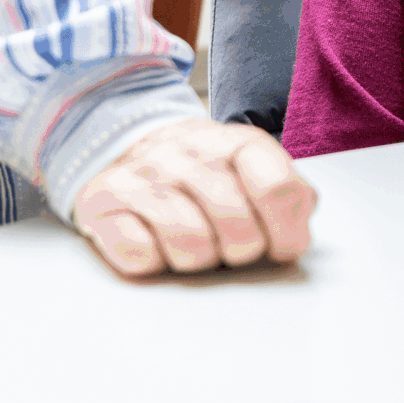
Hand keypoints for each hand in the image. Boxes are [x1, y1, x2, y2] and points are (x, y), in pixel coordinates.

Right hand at [70, 118, 316, 278]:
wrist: (121, 142)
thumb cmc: (198, 170)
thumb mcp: (248, 166)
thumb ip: (285, 192)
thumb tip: (300, 222)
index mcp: (235, 142)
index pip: (279, 189)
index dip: (288, 231)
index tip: (283, 247)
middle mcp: (189, 154)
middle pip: (239, 228)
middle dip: (241, 251)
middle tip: (231, 246)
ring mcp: (144, 177)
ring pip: (191, 246)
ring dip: (198, 259)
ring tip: (195, 242)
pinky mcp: (102, 204)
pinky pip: (141, 256)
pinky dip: (153, 260)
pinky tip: (155, 242)